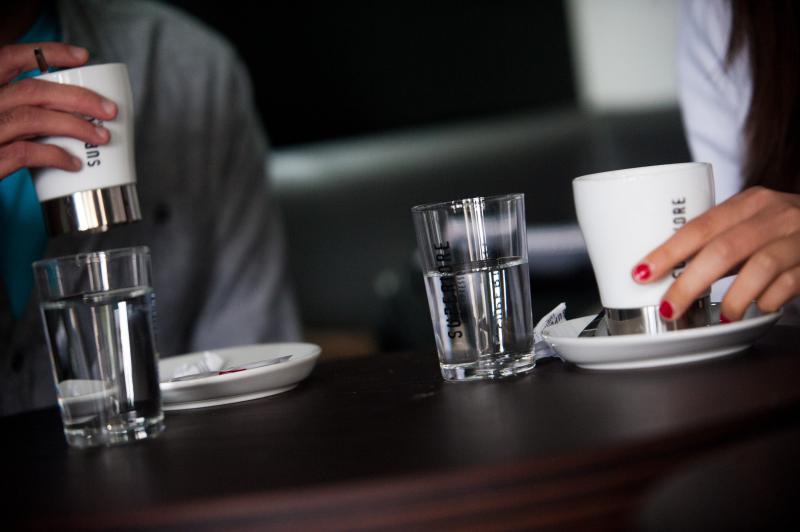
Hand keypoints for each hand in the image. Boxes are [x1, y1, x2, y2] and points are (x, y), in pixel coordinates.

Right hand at [0, 42, 117, 177]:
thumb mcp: (0, 113)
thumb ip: (20, 104)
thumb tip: (73, 105)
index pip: (9, 57)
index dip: (46, 52)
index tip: (82, 56)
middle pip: (32, 90)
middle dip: (77, 97)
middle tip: (109, 110)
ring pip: (33, 118)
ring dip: (74, 126)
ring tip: (101, 136)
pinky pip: (25, 152)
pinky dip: (55, 155)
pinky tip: (74, 163)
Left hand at [631, 186, 799, 321]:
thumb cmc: (787, 232)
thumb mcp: (752, 227)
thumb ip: (719, 243)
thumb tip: (669, 273)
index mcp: (749, 203)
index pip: (699, 227)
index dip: (668, 252)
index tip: (642, 272)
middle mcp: (776, 214)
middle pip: (723, 249)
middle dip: (690, 283)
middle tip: (670, 307)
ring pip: (759, 267)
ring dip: (734, 298)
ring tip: (723, 315)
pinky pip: (789, 283)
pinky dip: (769, 300)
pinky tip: (761, 307)